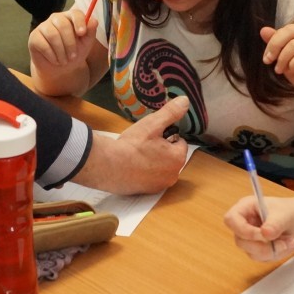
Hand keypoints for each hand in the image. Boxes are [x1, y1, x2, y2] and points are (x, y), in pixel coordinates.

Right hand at [28, 10, 99, 69]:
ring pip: (53, 35)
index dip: (79, 22)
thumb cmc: (73, 54)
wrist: (59, 69)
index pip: (75, 13)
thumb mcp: (85, 44)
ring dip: (61, 52)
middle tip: (73, 56)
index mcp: (70, 18)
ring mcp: (43, 27)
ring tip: (64, 61)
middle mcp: (56, 19)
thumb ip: (90, 32)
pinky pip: (43, 44)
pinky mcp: (34, 37)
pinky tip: (55, 60)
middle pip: (63, 24)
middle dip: (70, 43)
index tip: (82, 33)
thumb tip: (94, 21)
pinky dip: (52, 56)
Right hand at [73, 95, 190, 193]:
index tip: (152, 135)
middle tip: (143, 144)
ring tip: (136, 154)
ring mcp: (159, 186)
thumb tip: (185, 101)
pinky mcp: (146, 192)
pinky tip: (131, 166)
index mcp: (177, 158)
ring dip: (152, 162)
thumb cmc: (132, 145)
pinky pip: (149, 179)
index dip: (166, 136)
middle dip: (161, 150)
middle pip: (171, 157)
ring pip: (160, 168)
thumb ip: (170, 113)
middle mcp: (172, 175)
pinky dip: (143, 173)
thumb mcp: (152, 124)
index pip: (180, 143)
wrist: (109, 166)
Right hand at [223, 194, 293, 262]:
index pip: (231, 220)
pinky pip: (262, 258)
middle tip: (283, 242)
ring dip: (273, 250)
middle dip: (263, 245)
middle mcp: (244, 224)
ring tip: (290, 241)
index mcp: (245, 208)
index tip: (263, 235)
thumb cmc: (290, 211)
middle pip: (240, 241)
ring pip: (252, 253)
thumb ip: (275, 223)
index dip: (243, 230)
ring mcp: (249, 238)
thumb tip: (265, 233)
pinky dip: (277, 254)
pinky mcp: (257, 250)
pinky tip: (286, 245)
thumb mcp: (285, 214)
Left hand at [260, 24, 293, 103]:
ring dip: (283, 59)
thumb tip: (263, 30)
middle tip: (268, 61)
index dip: (272, 42)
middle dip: (275, 46)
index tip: (266, 58)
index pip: (286, 29)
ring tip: (280, 70)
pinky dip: (293, 64)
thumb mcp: (285, 57)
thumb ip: (276, 43)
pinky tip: (292, 71)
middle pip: (289, 31)